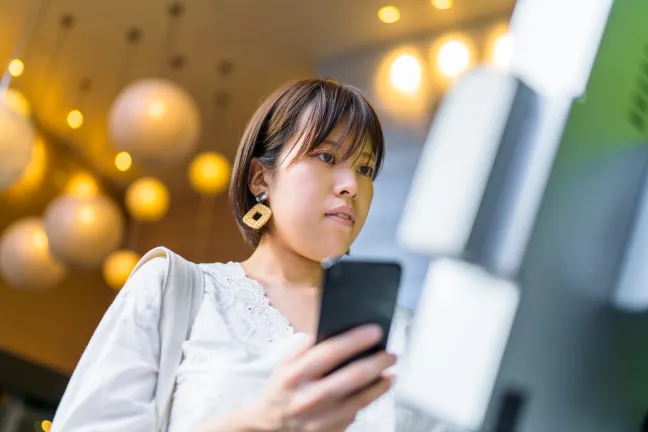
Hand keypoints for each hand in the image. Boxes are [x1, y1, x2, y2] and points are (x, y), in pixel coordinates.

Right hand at [249, 324, 395, 431]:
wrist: (270, 427)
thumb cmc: (281, 391)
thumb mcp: (285, 364)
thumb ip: (305, 346)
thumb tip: (330, 330)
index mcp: (294, 375)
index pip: (330, 352)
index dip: (356, 340)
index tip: (375, 331)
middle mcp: (308, 398)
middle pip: (352, 378)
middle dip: (376, 363)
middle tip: (390, 355)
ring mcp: (319, 419)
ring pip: (360, 401)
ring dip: (380, 385)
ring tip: (390, 373)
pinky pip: (355, 414)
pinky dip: (368, 400)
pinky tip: (376, 390)